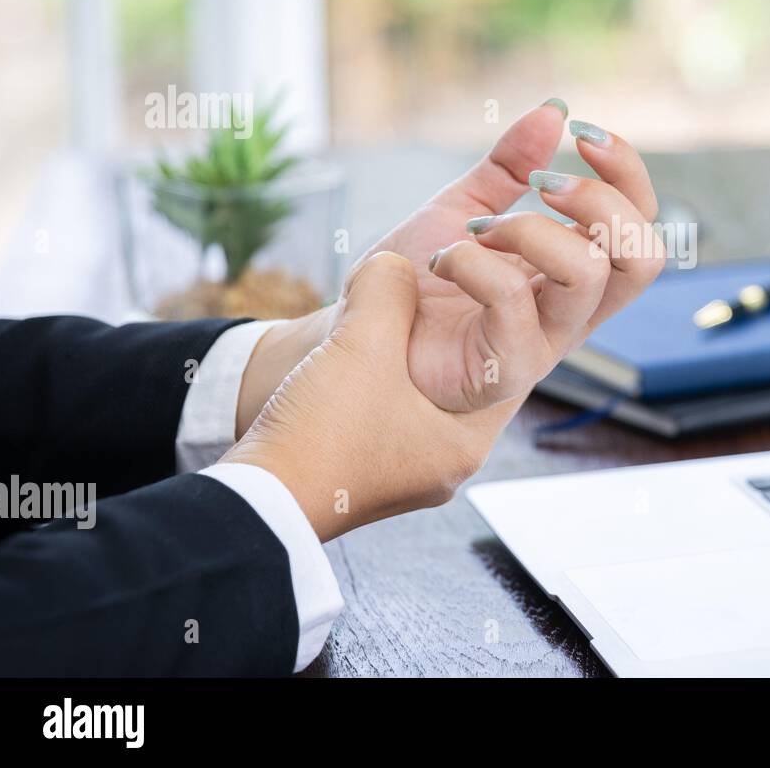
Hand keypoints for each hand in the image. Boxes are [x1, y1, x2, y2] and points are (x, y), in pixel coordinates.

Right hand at [222, 252, 512, 541]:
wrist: (250, 505)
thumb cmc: (312, 445)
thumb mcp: (358, 348)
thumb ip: (388, 289)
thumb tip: (397, 264)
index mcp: (468, 439)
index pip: (518, 354)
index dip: (503, 294)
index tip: (465, 267)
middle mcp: (453, 452)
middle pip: (485, 363)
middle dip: (472, 310)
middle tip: (451, 273)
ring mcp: (418, 454)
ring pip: (446, 374)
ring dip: (428, 331)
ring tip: (410, 294)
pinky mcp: (383, 449)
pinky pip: (408, 387)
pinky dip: (396, 352)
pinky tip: (375, 325)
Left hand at [236, 101, 662, 434]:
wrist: (366, 333)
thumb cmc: (420, 283)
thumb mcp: (464, 207)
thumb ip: (510, 165)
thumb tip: (554, 109)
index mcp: (574, 267)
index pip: (640, 223)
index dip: (626, 173)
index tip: (581, 132)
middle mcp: (573, 306)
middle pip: (643, 255)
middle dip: (598, 201)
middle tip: (541, 184)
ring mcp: (545, 340)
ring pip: (587, 274)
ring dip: (528, 228)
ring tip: (479, 231)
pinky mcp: (506, 366)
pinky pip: (511, 299)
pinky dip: (472, 261)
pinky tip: (443, 260)